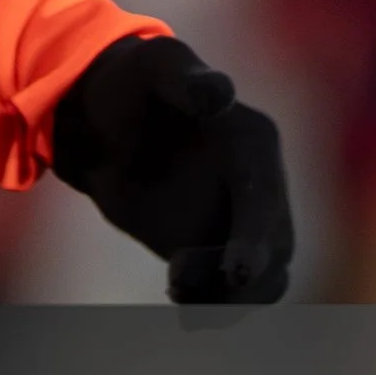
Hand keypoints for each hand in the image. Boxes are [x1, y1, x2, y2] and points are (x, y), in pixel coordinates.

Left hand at [49, 35, 295, 304]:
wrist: (100, 119)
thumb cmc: (133, 82)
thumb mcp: (155, 68)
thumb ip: (187, 81)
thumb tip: (219, 93)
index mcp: (255, 141)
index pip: (265, 197)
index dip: (256, 237)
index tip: (236, 271)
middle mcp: (259, 187)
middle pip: (275, 249)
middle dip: (244, 279)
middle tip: (180, 280)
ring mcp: (238, 222)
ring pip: (261, 281)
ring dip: (229, 300)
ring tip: (176, 289)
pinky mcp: (209, 251)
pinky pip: (226, 293)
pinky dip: (211, 306)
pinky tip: (180, 301)